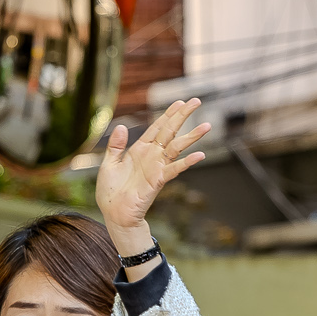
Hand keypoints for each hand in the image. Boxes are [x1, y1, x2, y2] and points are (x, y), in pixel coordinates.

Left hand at [93, 98, 208, 245]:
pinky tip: (200, 155)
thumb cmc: (111, 192)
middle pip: (170, 131)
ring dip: (192, 136)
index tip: (180, 102)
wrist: (114, 214)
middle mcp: (151, 156)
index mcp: (139, 150)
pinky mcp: (158, 180)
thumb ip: (115, 145)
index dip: (168, 114)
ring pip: (177, 147)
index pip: (157, 127)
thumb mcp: (109, 164)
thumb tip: (120, 126)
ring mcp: (156, 167)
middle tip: (197, 101)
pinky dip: (187, 162)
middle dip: (183, 116)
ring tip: (207, 125)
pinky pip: (175, 168)